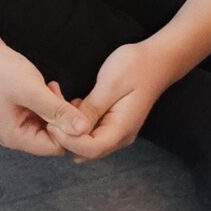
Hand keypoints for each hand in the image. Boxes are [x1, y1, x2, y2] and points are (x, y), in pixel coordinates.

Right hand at [0, 39, 83, 156]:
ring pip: (51, 126)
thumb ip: (59, 111)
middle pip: (54, 138)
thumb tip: (84, 129)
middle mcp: (16, 137)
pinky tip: (48, 87)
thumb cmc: (2, 71)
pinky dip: (51, 104)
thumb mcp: (34, 91)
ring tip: (52, 87)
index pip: (55, 147)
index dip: (70, 131)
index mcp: (16, 138)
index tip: (73, 106)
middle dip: (63, 118)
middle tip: (60, 93)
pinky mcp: (21, 114)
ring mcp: (17, 126)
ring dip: (57, 109)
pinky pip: (44, 116)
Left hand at [55, 38, 176, 160]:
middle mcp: (121, 136)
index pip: (90, 149)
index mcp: (122, 129)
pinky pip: (91, 133)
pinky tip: (74, 106)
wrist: (157, 59)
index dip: (68, 140)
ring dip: (70, 131)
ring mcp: (118, 132)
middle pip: (87, 151)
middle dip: (66, 137)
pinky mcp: (113, 124)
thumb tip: (72, 129)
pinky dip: (78, 125)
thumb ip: (91, 110)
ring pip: (87, 144)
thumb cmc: (135, 67)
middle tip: (52, 113)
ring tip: (62, 106)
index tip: (52, 122)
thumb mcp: (109, 85)